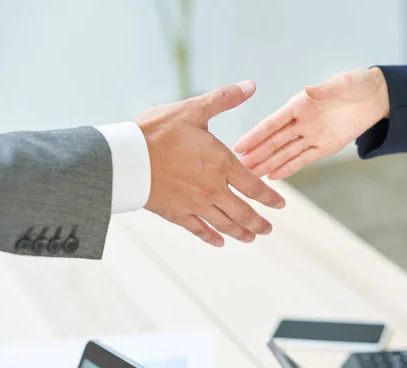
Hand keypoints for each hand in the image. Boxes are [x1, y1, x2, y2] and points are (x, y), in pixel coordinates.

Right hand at [136, 80, 285, 246]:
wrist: (125, 157)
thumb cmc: (157, 131)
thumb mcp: (193, 110)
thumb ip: (224, 99)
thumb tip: (250, 85)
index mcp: (222, 164)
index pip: (254, 187)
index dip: (270, 198)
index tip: (280, 205)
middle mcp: (213, 189)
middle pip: (243, 212)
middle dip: (258, 223)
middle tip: (267, 229)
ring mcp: (195, 204)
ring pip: (225, 224)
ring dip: (240, 233)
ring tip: (251, 238)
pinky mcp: (176, 214)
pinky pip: (198, 229)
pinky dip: (211, 237)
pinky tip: (219, 242)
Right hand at [234, 67, 389, 179]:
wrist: (375, 97)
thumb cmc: (356, 84)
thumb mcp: (342, 83)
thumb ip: (325, 89)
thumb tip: (309, 89)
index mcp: (300, 105)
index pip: (273, 123)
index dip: (255, 135)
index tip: (239, 146)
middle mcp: (302, 122)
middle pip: (275, 142)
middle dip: (257, 155)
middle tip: (238, 168)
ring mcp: (312, 136)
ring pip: (286, 153)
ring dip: (268, 164)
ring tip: (251, 176)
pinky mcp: (325, 147)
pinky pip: (304, 160)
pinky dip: (289, 168)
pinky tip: (274, 177)